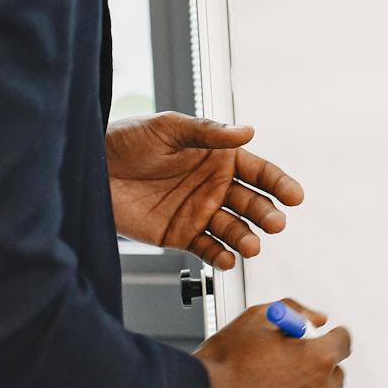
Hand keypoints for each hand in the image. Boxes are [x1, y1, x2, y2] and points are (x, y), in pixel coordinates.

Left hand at [105, 113, 302, 268]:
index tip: (295, 196)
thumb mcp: (170, 128)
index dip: (279, 183)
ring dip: (246, 238)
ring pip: (233, 229)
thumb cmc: (129, 140)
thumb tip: (247, 131)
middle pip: (251, 203)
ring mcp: (199, 212)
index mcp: (218, 158)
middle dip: (266, 214)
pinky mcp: (180, 236)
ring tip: (252, 245)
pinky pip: (207, 249)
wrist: (93, 169)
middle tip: (275, 223)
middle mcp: (215, 186)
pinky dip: (220, 256)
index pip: (258, 172)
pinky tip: (227, 259)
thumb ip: (209, 133)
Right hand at [196, 300, 350, 387]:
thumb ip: (294, 312)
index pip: (343, 342)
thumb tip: (313, 319)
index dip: (329, 337)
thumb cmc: (225, 367)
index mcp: (317, 358)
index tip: (322, 340)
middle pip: (335, 375)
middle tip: (290, 366)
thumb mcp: (256, 319)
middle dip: (317, 367)